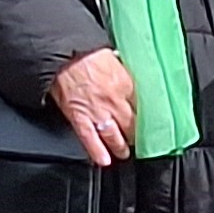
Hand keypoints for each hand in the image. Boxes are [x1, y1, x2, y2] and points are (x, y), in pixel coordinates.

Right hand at [47, 48, 137, 167]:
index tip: (151, 123)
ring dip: (120, 147)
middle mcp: (114, 101)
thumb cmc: (85, 52)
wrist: (62, 54)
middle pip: (132, 125)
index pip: (144, 107)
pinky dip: (97, 152)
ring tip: (123, 153)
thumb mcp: (113, 57)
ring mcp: (97, 111)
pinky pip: (90, 139)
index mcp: (126, 84)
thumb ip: (123, 73)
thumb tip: (129, 79)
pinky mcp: (79, 117)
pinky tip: (104, 160)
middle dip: (136, 135)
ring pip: (114, 136)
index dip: (148, 117)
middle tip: (139, 141)